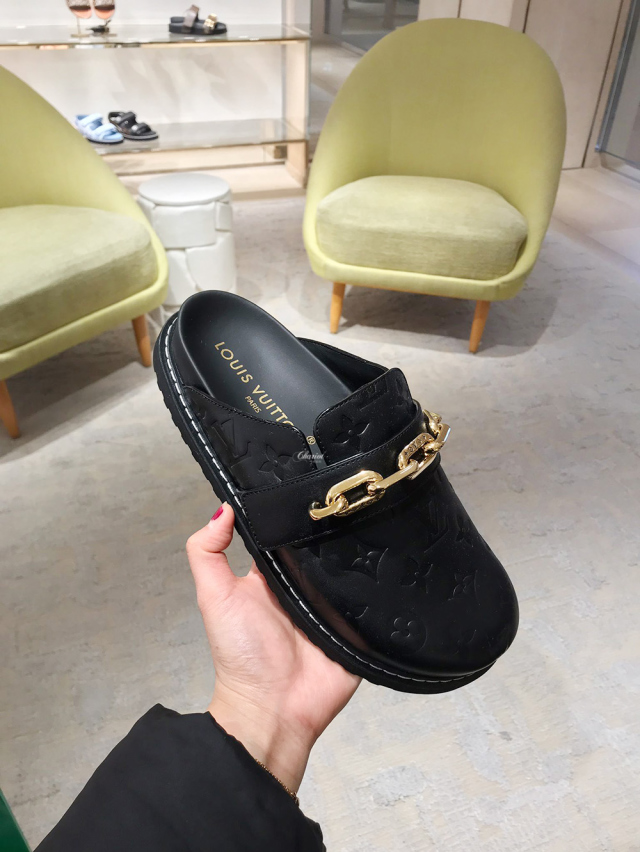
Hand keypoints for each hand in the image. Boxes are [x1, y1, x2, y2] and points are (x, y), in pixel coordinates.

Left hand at [186, 504, 360, 792]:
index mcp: (272, 575)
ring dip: (361, 549)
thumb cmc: (241, 656)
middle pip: (323, 544)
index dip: (293, 509)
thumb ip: (207, 553)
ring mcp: (333, 603)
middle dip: (334, 523)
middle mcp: (303, 585)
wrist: (275, 710)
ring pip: (353, 565)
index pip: (286, 531)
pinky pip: (376, 597)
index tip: (307, 479)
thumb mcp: (214, 598)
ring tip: (373, 518)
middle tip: (349, 496)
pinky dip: (381, 582)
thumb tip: (224, 508)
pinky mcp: (359, 623)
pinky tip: (392, 559)